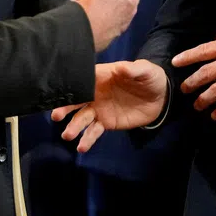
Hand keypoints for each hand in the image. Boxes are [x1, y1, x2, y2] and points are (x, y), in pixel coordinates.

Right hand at [52, 60, 167, 151]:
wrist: (159, 98)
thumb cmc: (149, 78)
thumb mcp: (145, 71)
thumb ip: (134, 70)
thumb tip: (121, 68)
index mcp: (102, 76)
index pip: (83, 79)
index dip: (71, 84)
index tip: (58, 91)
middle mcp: (95, 93)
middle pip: (76, 100)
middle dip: (64, 107)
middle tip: (56, 115)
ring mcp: (98, 109)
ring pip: (82, 118)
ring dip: (73, 126)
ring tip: (68, 135)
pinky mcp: (105, 123)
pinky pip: (94, 131)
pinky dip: (87, 139)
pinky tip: (82, 147)